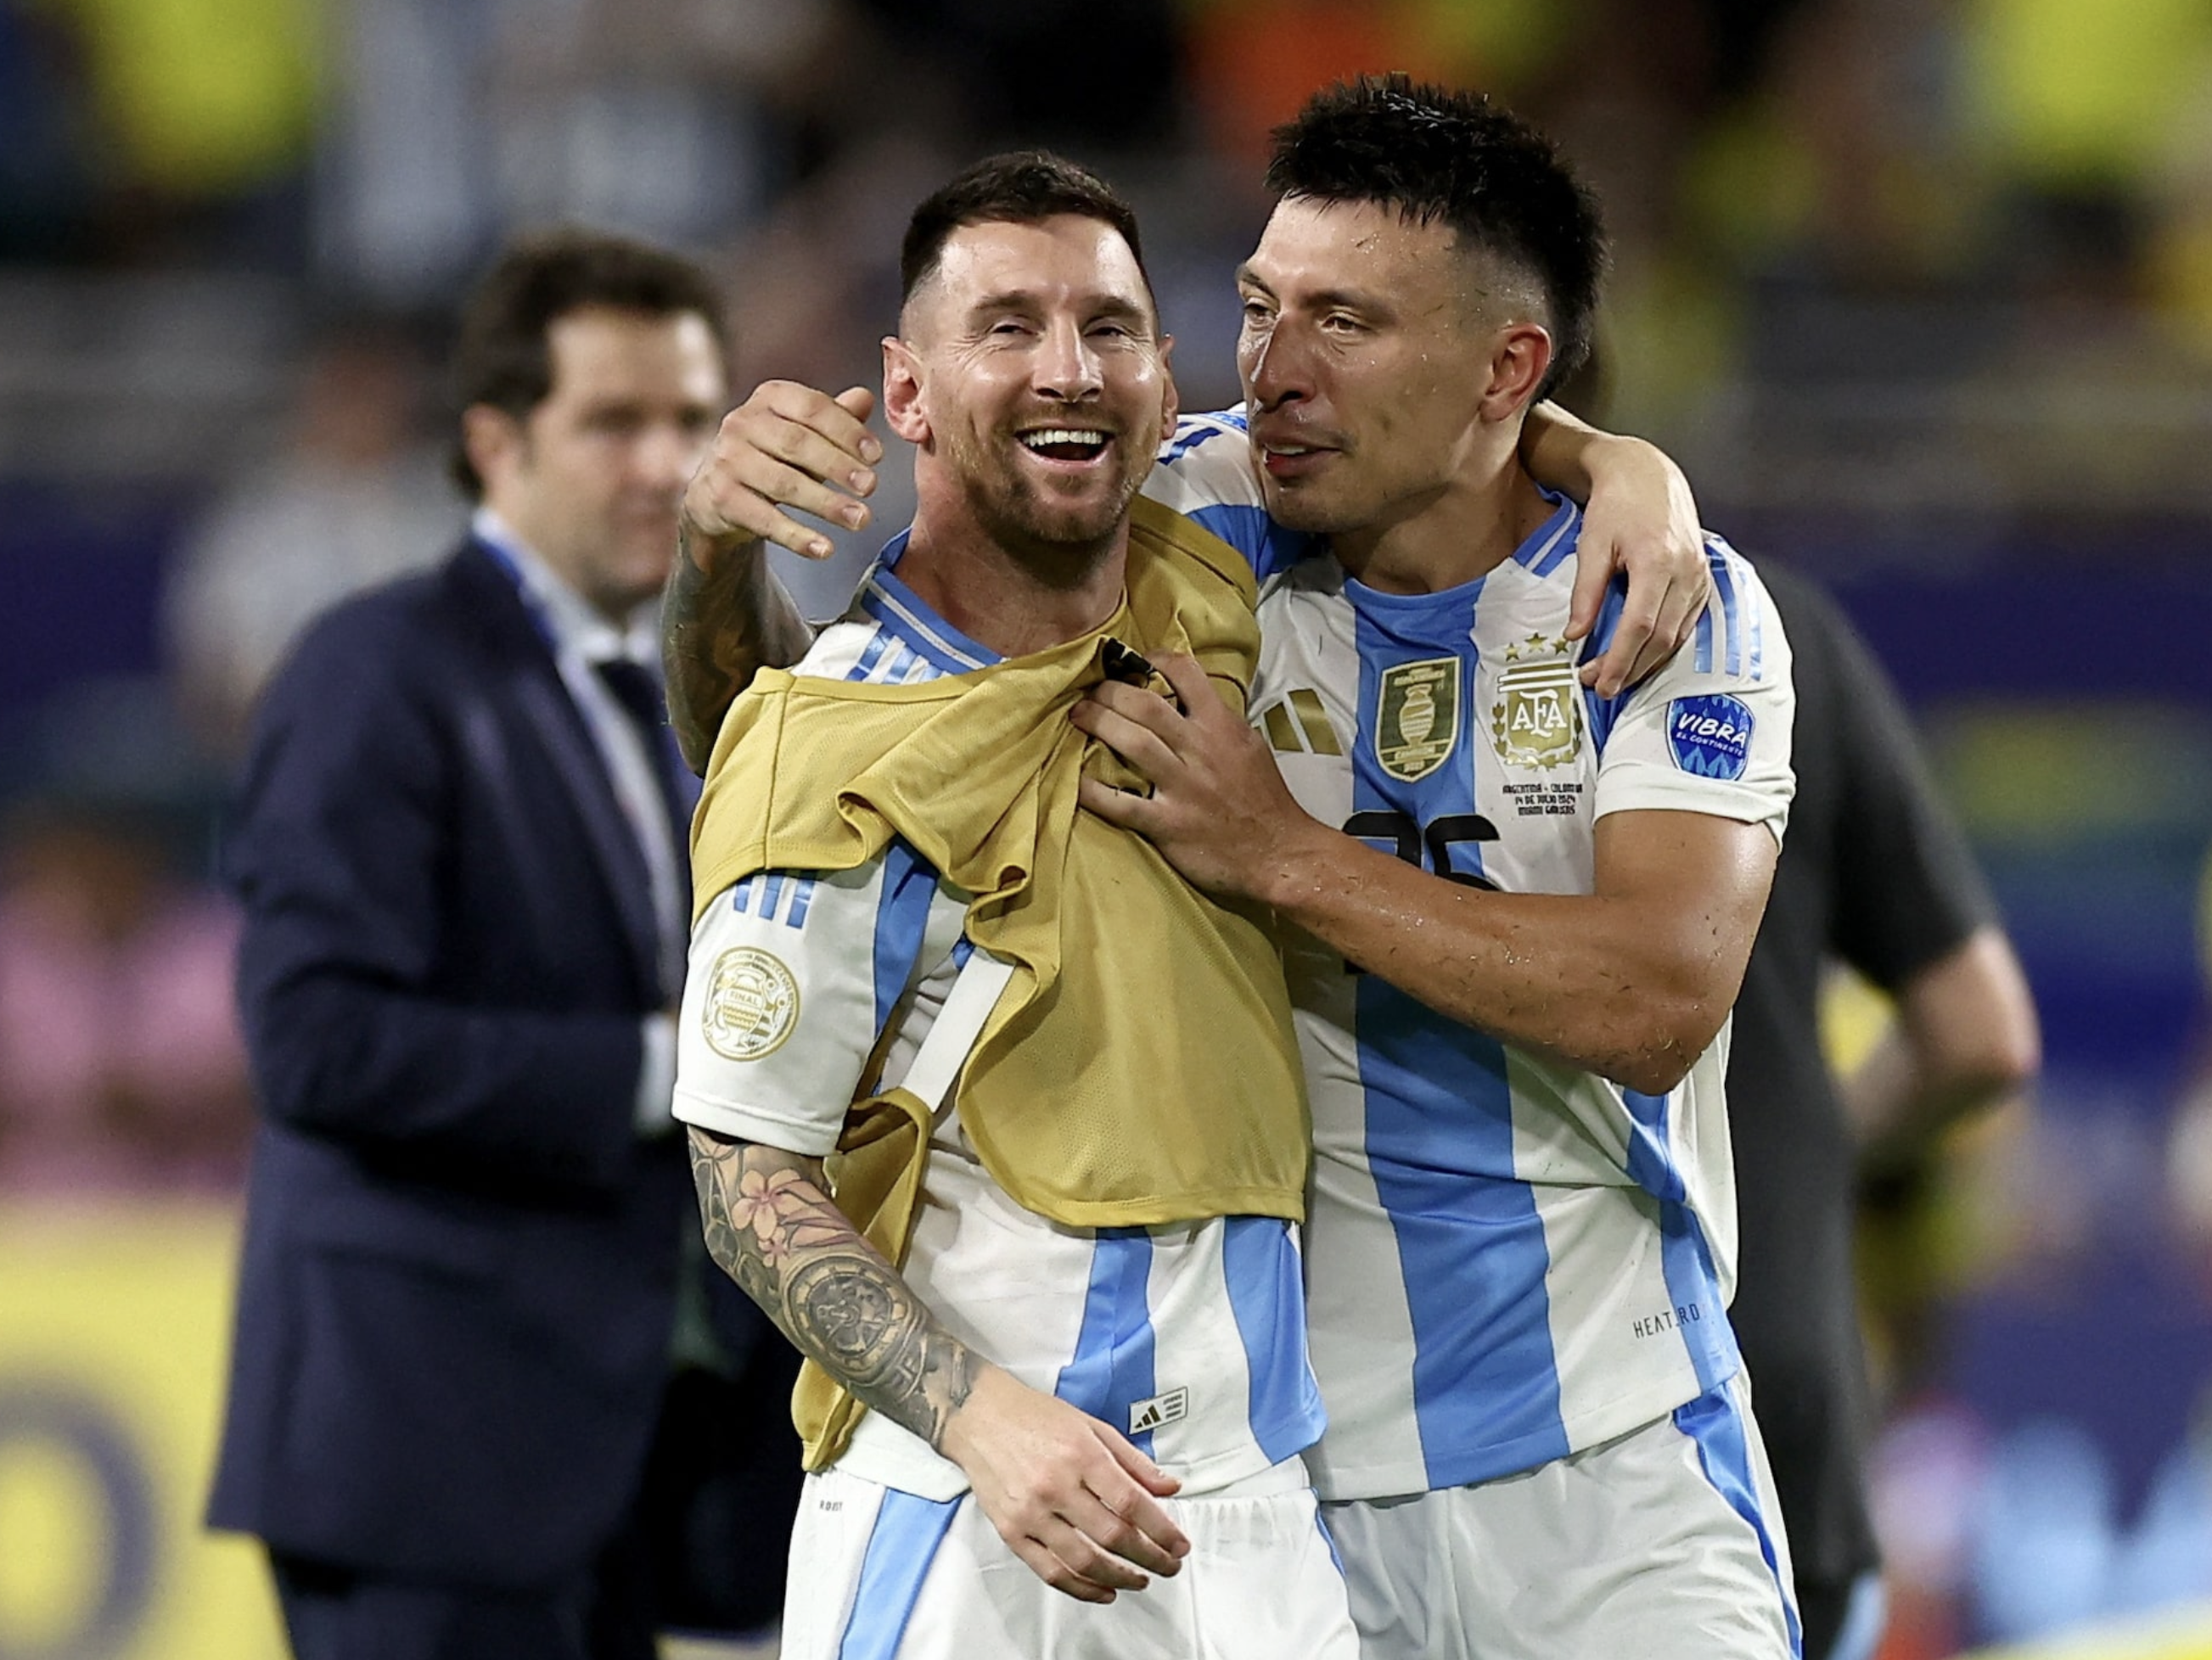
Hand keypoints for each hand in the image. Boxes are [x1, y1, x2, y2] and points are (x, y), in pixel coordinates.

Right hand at [681, 381, 881, 565]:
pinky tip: (825, 549)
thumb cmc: (774, 456)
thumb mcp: (804, 432)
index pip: (813, 407)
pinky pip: (765, 521)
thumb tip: (865, 398)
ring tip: (860, 519)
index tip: (876, 456)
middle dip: (839, 466)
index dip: (847, 431)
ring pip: (783, 483)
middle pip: (798, 443)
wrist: (717, 494)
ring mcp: (728, 460)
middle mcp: (743, 423)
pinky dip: (797, 537)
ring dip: (826, 503)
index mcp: (770, 398)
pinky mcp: (721, 499)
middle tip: (871, 487)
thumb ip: (835, 418)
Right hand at [939, 1364, 1188, 1602]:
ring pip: (1083, 1560)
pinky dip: (1081, 1588)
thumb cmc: (1035, 1417)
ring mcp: (1031, 1512)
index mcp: (1081, 1455)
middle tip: (1169, 1565)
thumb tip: (1169, 1487)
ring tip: (1141, 1580)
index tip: (1179, 1545)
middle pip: (1112, 1535)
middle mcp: (1056, 1485)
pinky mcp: (1011, 1531)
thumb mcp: (1091, 1426)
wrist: (979, 1416)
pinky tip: (1103, 1591)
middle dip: (1150, 1557)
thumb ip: (1132, 1460)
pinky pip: (1050, 1571)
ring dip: (1120, 1578)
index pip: (1131, 1503)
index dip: (1161, 1530)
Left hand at [1073, 653, 1317, 902]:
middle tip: (1090, 694)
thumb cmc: (1264, 799)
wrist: (1279, 851)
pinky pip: (1121, 803)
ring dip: (1098, 724)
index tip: (1131, 663)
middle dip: (1110, 692)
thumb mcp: (1249, 746)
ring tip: (1077, 717)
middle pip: (1145, 705)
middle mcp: (1200, 749)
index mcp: (1221, 726)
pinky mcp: (1168, 823)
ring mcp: (1183, 786)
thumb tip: (1187, 700)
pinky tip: (1073, 780)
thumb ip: (1218, 722)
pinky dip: (1092, 790)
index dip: (1152, 660)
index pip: (1185, 673)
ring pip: (1132, 742)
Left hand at [1565, 435, 1709, 695]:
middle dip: (1631, 668)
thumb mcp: (1592, 545)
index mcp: (1657, 561)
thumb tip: (1575, 635)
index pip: (1640, 626)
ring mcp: (1699, 575)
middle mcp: (1685, 571)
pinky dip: (1666, 644)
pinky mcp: (1703, 578)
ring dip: (1648, 662)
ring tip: (1618, 676)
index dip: (1619, 660)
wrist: (1648, 474)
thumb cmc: (1617, 505)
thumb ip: (1585, 592)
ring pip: (1678, 635)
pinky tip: (1644, 655)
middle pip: (1662, 638)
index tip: (1598, 681)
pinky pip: (1688, 622)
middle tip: (1602, 687)